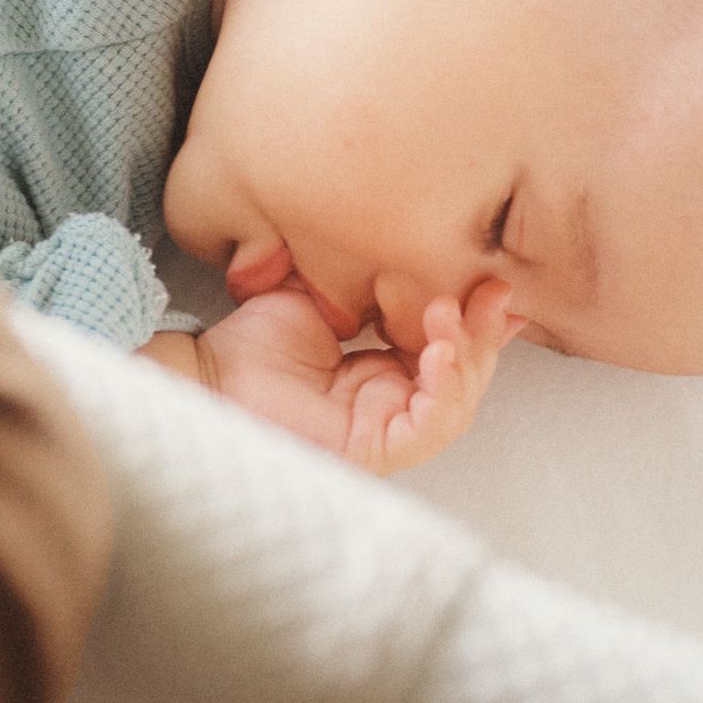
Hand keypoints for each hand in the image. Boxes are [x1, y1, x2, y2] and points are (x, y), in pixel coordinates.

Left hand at [153, 280, 520, 473]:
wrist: (210, 376)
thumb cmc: (253, 344)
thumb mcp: (319, 301)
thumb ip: (366, 286)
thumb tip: (407, 251)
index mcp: (384, 375)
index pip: (447, 349)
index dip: (475, 319)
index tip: (491, 280)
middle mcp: (392, 405)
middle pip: (462, 375)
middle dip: (483, 332)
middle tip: (492, 288)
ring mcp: (388, 432)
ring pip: (455, 401)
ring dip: (464, 353)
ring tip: (448, 310)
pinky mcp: (377, 451)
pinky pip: (429, 427)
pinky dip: (443, 390)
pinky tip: (439, 352)